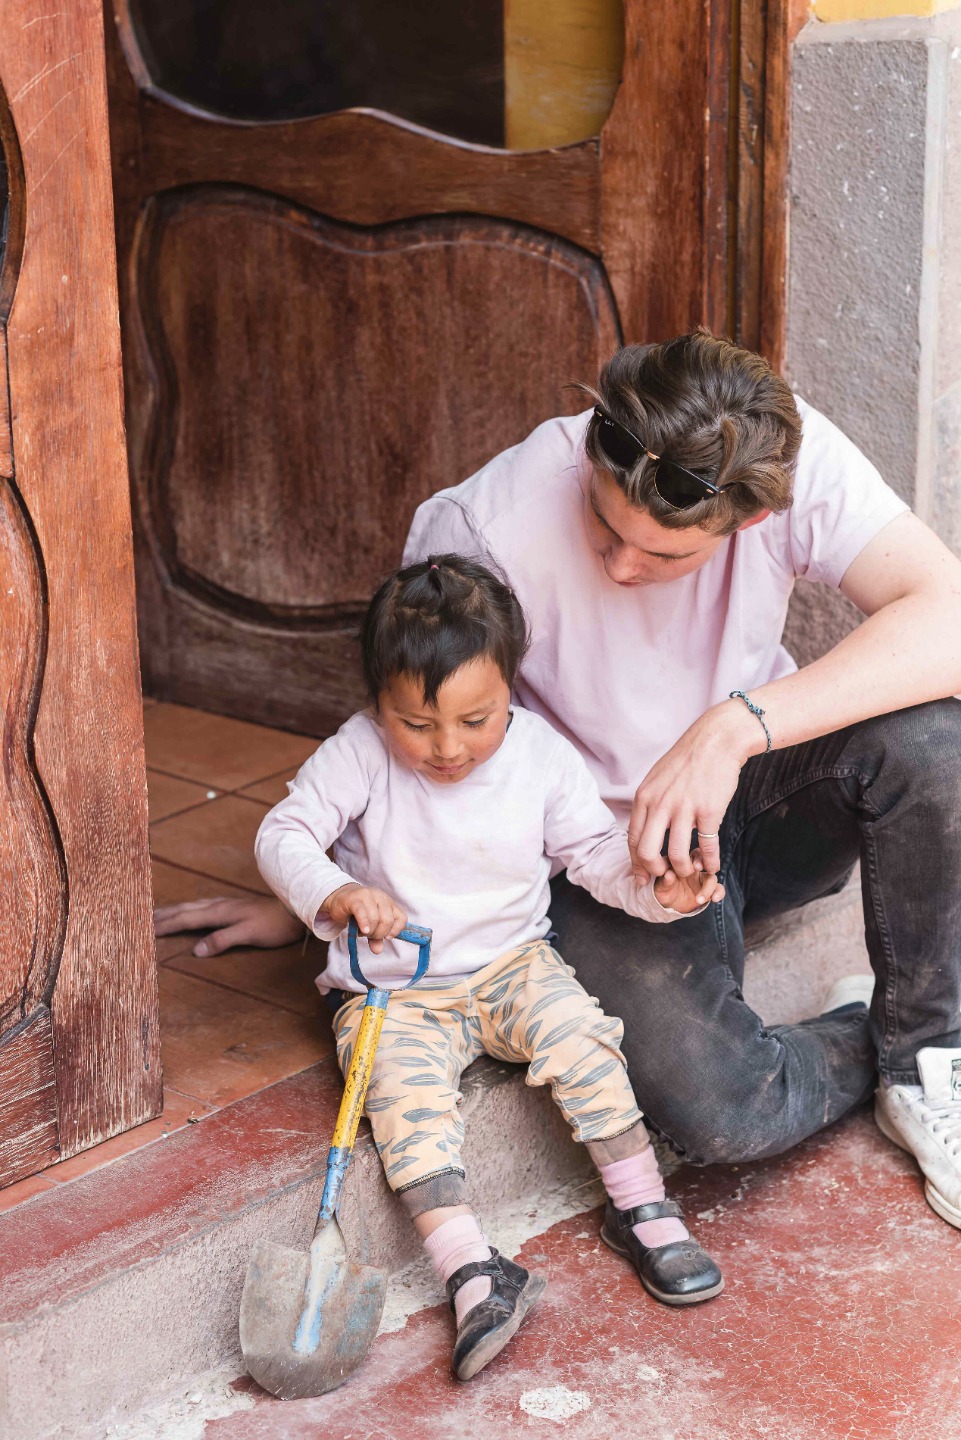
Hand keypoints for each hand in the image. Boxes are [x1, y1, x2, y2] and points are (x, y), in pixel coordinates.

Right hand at [154, 896, 302, 956]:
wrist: (295, 910)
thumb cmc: (274, 924)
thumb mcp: (248, 934)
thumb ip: (222, 940)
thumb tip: (196, 950)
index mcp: (220, 912)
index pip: (186, 919)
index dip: (166, 925)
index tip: (144, 929)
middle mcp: (220, 905)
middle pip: (185, 909)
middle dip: (163, 914)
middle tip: (141, 919)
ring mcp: (226, 904)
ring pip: (193, 906)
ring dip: (174, 910)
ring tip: (158, 913)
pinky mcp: (233, 906)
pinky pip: (202, 906)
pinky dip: (188, 909)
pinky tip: (191, 910)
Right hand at [322, 883, 407, 953]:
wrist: (340, 899)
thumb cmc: (359, 913)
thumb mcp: (371, 926)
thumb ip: (376, 938)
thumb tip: (378, 951)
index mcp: (389, 903)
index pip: (401, 918)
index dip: (396, 931)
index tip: (387, 938)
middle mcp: (381, 897)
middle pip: (387, 920)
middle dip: (379, 933)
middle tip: (369, 935)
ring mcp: (368, 896)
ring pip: (375, 917)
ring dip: (369, 931)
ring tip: (361, 932)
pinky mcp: (354, 899)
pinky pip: (362, 912)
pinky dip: (364, 923)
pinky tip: (362, 930)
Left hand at [629, 700, 763, 881]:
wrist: (716, 740)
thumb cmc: (688, 760)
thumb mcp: (657, 778)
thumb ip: (650, 804)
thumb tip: (647, 830)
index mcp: (644, 798)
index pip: (633, 839)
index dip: (638, 863)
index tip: (644, 876)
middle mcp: (659, 805)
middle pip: (647, 853)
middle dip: (656, 871)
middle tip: (667, 875)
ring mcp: (684, 809)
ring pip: (677, 856)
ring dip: (684, 870)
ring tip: (692, 869)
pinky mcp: (709, 812)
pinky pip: (707, 847)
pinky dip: (710, 862)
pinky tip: (713, 866)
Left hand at [653, 855, 725, 913]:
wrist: (668, 906)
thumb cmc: (663, 891)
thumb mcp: (660, 887)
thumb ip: (664, 880)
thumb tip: (668, 874)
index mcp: (683, 863)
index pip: (693, 854)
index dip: (696, 857)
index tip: (695, 866)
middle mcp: (695, 869)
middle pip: (705, 861)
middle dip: (705, 863)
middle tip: (700, 869)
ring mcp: (702, 879)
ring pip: (712, 878)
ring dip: (708, 888)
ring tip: (699, 899)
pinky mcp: (708, 891)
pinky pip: (718, 889)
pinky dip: (719, 893)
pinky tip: (715, 899)